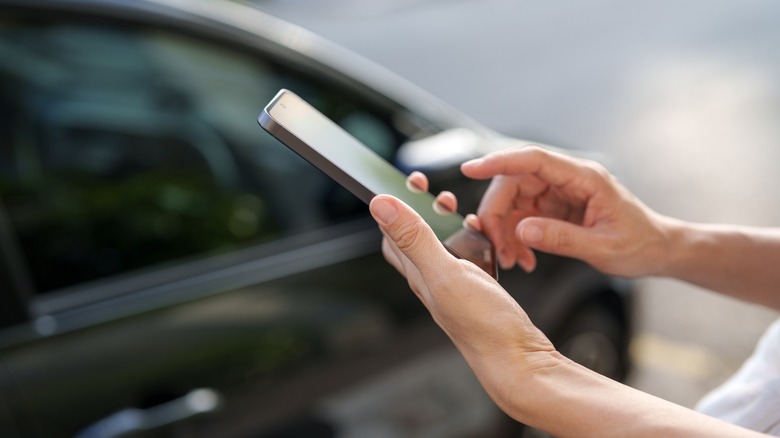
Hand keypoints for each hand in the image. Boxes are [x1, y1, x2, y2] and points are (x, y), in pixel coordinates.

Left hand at [368, 195, 554, 387]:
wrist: (518, 360)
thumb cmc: (484, 325)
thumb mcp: (445, 273)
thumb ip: (414, 238)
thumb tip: (380, 205)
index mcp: (419, 273)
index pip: (391, 234)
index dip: (394, 206)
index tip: (409, 181)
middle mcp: (432, 279)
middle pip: (416, 236)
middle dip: (423, 208)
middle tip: (439, 193)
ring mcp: (456, 285)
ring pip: (445, 245)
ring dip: (450, 222)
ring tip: (463, 212)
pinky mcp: (478, 290)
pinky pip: (470, 257)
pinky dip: (475, 240)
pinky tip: (488, 238)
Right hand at [461, 145, 670, 276]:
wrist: (657, 251)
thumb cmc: (639, 245)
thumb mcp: (603, 247)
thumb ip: (562, 238)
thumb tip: (522, 230)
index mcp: (583, 177)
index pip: (533, 159)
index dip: (499, 161)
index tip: (469, 170)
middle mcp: (567, 179)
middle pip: (514, 182)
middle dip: (497, 214)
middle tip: (496, 248)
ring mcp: (558, 193)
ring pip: (513, 200)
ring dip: (504, 230)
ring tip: (512, 260)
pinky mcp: (553, 208)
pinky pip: (522, 216)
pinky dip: (515, 238)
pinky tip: (524, 259)